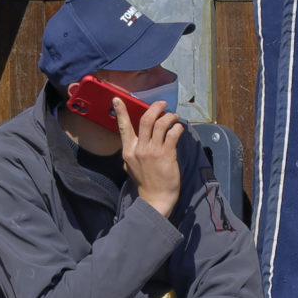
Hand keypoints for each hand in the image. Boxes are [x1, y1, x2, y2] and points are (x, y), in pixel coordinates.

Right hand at [120, 96, 184, 216]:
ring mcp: (153, 151)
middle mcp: (139, 149)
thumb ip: (133, 151)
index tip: (117, 99)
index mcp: (128, 151)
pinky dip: (178, 128)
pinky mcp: (167, 155)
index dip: (121, 111)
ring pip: (161, 124)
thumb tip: (137, 139)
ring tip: (174, 117)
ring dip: (169, 117)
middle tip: (162, 104)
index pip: (123, 127)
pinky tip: (180, 129)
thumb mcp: (131, 165)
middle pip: (146, 120)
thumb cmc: (145, 182)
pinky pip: (173, 134)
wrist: (155, 198)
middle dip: (155, 108)